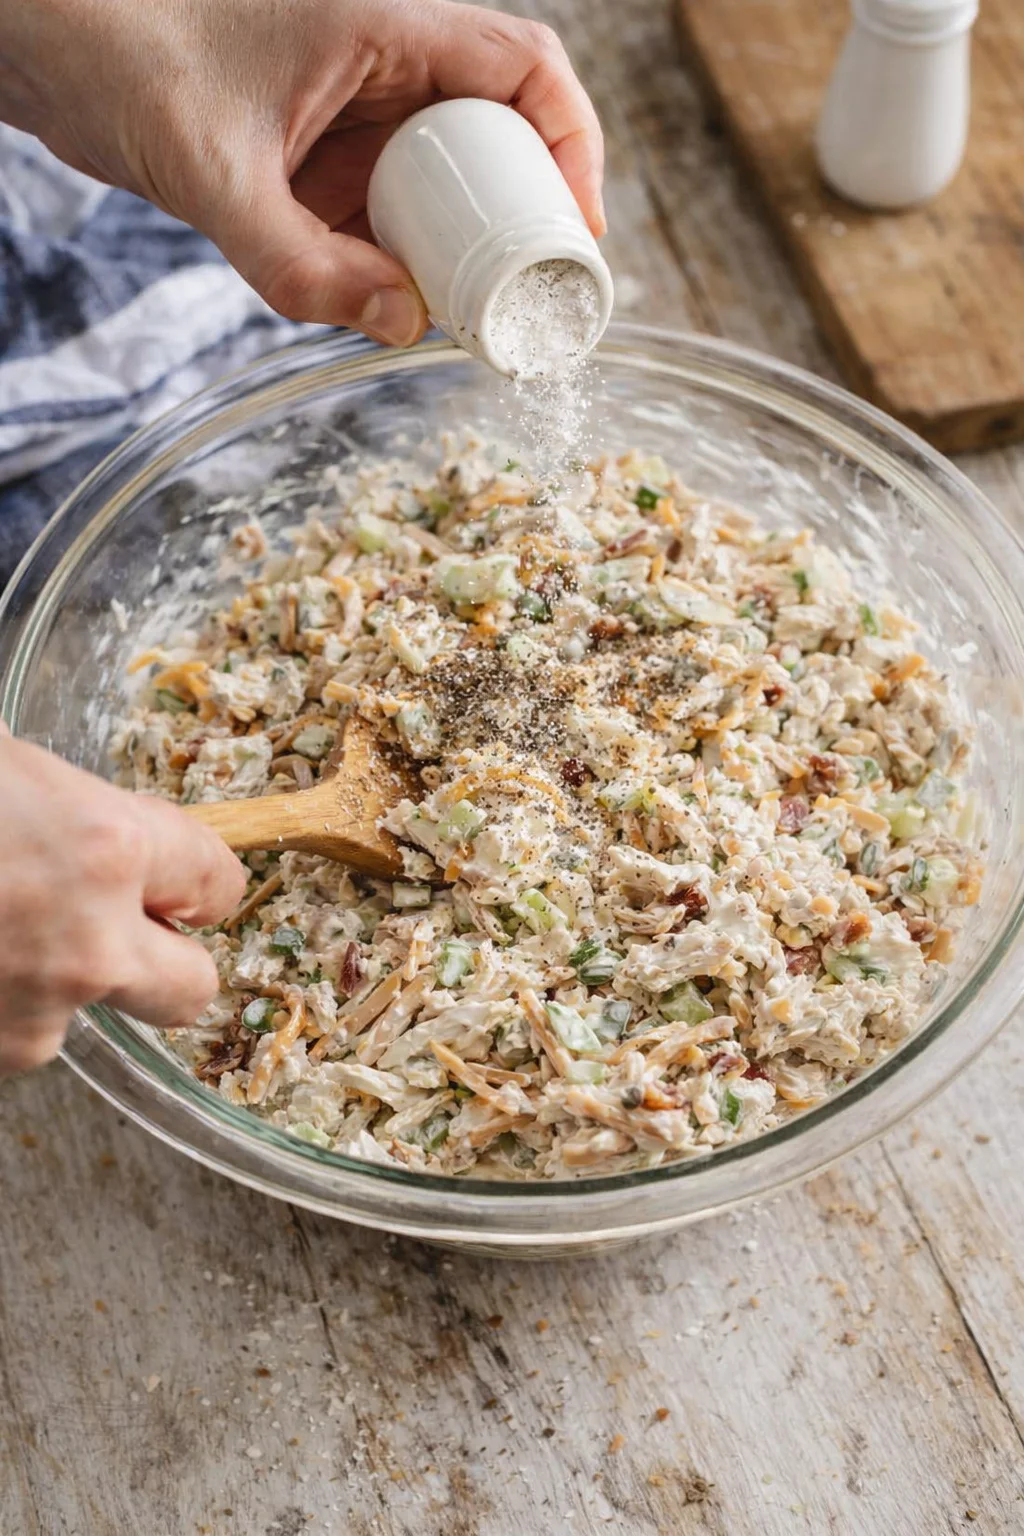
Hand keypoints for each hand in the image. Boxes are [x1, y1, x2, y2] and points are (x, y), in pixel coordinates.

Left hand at [0, 0, 604, 345]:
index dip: (573, 147)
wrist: (47, 52)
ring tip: (475, 315)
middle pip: (503, 133)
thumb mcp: (212, 175)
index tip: (577, 232)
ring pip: (451, 179)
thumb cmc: (120, 61)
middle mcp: (384, 64)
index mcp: (385, 27)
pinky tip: (400, 305)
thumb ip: (299, 264)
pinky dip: (406, 259)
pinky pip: (392, 210)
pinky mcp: (324, 157)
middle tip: (529, 297)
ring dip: (466, 247)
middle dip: (526, 216)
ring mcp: (355, 113)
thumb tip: (402, 325)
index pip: (525, 70)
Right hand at [0, 733, 244, 1075]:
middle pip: (192, 986)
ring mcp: (36, 1015)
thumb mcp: (11, 761)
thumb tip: (88, 813)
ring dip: (59, 979)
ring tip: (2, 924)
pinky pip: (16, 1032)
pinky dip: (2, 999)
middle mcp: (91, 947)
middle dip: (172, 958)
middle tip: (122, 927)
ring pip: (88, 1012)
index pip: (216, 878)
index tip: (182, 879)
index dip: (199, 877)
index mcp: (107, 847)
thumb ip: (71, 803)